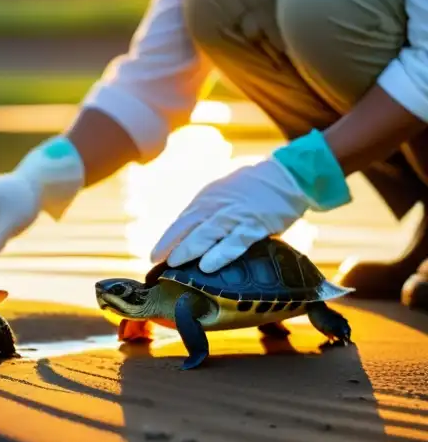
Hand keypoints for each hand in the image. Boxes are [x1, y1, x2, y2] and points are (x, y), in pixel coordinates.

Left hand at [152, 130, 352, 272]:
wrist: (286, 175)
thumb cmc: (253, 189)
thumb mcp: (224, 195)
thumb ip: (209, 213)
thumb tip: (191, 235)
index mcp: (207, 199)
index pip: (182, 221)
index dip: (167, 239)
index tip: (154, 254)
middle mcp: (216, 206)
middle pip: (188, 227)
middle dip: (170, 245)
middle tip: (155, 262)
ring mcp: (235, 215)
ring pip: (207, 234)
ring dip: (188, 249)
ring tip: (174, 264)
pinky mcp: (254, 224)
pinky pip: (235, 241)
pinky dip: (221, 254)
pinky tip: (207, 266)